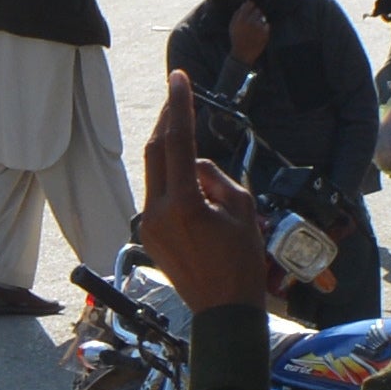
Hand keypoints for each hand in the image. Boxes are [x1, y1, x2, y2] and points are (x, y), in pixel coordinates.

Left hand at [129, 82, 266, 311]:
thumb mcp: (242, 210)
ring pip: (155, 173)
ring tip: (189, 135)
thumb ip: (217, 178)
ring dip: (171, 152)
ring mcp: (149, 225)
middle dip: (167, 121)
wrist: (223, 311)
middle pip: (156, 152)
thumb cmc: (242, 263)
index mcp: (184, 205)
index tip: (179, 78)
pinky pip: (158, 196)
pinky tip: (190, 182)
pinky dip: (172, 181)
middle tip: (177, 95)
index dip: (179, 106)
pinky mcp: (148, 235)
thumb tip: (197, 164)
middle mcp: (158, 212)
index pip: (179, 142)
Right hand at [227, 0, 271, 69]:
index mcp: (241, 20)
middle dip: (256, 14)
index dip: (251, 5)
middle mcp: (250, 22)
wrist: (243, 54)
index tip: (251, 8)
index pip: (249, 5)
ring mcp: (259, 28)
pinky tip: (259, 35)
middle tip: (252, 22)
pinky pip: (267, 25)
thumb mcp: (232, 26)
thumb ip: (237, 14)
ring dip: (260, 21)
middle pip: (258, 10)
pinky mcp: (265, 33)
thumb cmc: (237, 39)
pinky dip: (264, 29)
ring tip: (255, 30)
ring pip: (263, 18)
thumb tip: (245, 3)